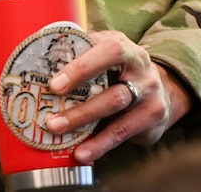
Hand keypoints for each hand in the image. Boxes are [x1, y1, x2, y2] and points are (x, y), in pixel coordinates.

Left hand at [40, 30, 193, 164]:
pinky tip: (81, 152)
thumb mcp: (106, 57)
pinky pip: (122, 132)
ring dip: (83, 120)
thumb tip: (37, 65)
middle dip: (80, 104)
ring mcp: (149, 93)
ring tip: (59, 132)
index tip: (54, 84)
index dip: (80, 67)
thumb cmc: (121, 72)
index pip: (107, 50)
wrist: (163, 90)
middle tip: (51, 119)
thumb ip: (81, 57)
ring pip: (116, 106)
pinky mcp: (153, 116)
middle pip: (112, 84)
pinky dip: (100, 144)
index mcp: (125, 48)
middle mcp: (140, 67)